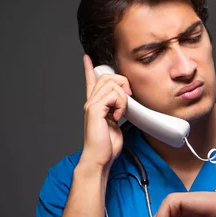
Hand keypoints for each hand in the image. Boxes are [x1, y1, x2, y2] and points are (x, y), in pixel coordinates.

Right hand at [79, 54, 131, 171]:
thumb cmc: (107, 145)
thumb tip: (126, 99)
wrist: (100, 158)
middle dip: (123, 83)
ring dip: (123, 98)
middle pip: (107, 77)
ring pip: (112, 84)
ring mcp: (91, 105)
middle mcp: (90, 102)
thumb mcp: (115, 123)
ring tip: (120, 113)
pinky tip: (116, 117)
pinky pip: (114, 95)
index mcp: (95, 104)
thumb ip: (117, 108)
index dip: (88, 68)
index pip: (90, 81)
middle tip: (128, 99)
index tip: (87, 58)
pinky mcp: (95, 110)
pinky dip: (121, 105)